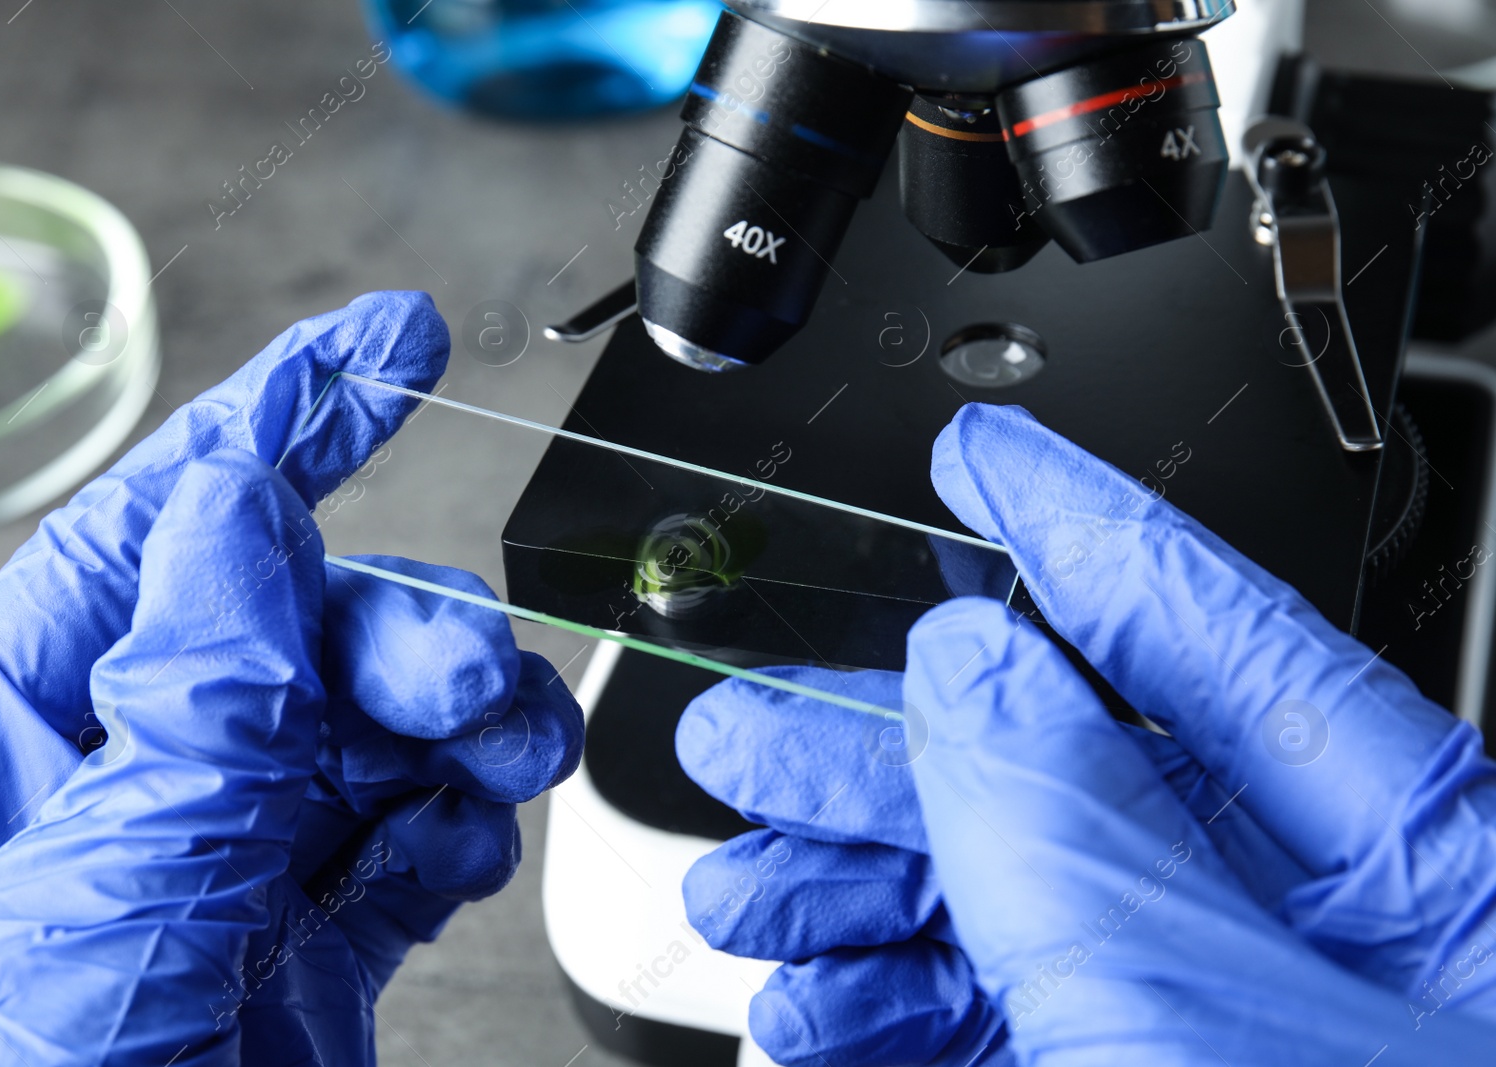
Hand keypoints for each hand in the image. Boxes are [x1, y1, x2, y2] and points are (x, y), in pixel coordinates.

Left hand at [0, 292, 583, 1065]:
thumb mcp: (81, 925)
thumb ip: (179, 716)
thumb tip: (230, 517)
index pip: (144, 549)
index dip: (267, 433)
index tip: (382, 349)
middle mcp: (113, 812)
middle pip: (280, 639)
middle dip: (390, 627)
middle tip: (457, 677)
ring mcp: (216, 892)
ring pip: (362, 739)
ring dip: (450, 721)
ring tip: (496, 755)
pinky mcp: (300, 971)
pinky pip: (398, 848)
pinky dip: (455, 822)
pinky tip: (469, 829)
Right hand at [678, 402, 1495, 1064]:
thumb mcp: (1195, 1019)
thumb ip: (1074, 822)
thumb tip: (979, 662)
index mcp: (1410, 854)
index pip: (1209, 623)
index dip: (1073, 521)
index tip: (984, 455)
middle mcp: (1325, 927)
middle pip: (1064, 770)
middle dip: (885, 750)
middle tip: (750, 734)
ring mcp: (1227, 1021)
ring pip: (1012, 903)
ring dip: (859, 894)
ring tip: (747, 890)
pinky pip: (1006, 1021)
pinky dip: (894, 1016)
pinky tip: (812, 1017)